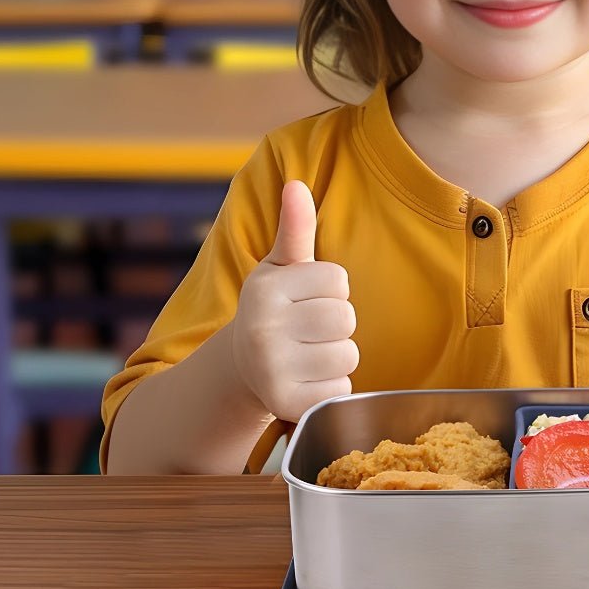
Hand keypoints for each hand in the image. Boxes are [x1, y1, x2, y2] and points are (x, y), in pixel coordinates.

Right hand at [231, 180, 358, 421]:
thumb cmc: (274, 308)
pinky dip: (332, 386)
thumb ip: (295, 228)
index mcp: (265, 290)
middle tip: (309, 330)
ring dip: (336, 355)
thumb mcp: (280, 267)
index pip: (338, 280)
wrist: (241, 370)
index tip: (307, 298)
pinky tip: (307, 380)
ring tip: (308, 354)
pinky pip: (341, 388)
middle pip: (345, 318)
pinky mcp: (288, 404)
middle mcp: (263, 329)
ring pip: (347, 354)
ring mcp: (273, 369)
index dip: (331, 289)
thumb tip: (296, 184)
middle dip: (336, 323)